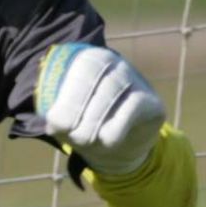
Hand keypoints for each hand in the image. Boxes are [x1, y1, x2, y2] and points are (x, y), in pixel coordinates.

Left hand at [35, 43, 164, 175]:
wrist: (119, 148)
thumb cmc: (87, 129)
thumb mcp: (65, 123)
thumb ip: (57, 119)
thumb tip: (54, 121)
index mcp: (88, 59)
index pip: (81, 68)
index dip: (68, 98)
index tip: (57, 124)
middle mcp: (114, 62)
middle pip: (94, 80)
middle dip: (79, 113)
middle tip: (74, 137)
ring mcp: (134, 79)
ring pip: (111, 93)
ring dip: (95, 123)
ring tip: (87, 141)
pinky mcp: (151, 101)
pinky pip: (132, 108)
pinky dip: (116, 128)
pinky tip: (107, 140)